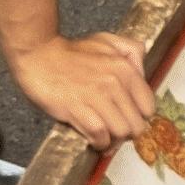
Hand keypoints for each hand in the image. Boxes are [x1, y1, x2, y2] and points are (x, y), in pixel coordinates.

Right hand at [9, 28, 154, 152]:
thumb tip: (143, 70)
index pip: (148, 108)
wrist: (35, 53)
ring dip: (113, 140)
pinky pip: (99, 135)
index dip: (138, 117)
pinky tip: (93, 139)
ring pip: (121, 132)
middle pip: (136, 125)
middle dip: (126, 132)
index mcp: (124, 69)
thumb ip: (130, 50)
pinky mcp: (76, 108)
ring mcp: (95, 97)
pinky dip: (99, 142)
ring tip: (104, 136)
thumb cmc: (69, 52)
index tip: (127, 118)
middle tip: (114, 130)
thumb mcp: (105, 41)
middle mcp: (114, 83)